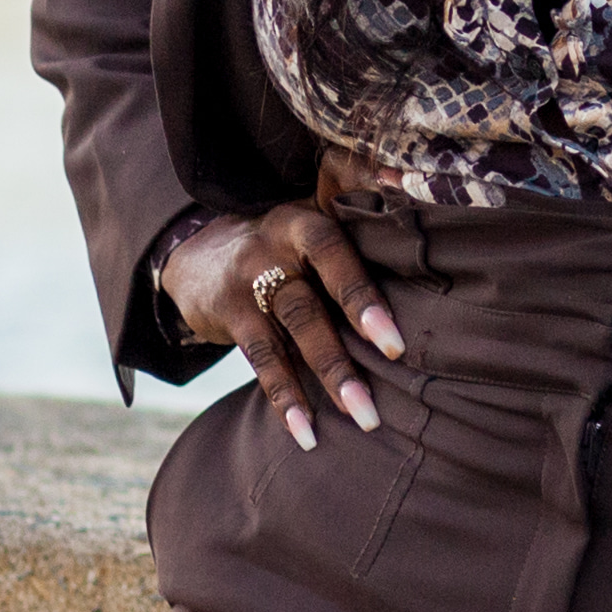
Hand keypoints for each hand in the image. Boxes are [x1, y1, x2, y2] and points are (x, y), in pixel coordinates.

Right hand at [159, 197, 401, 449]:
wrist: (199, 251)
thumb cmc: (287, 237)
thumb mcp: (315, 206)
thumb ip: (357, 189)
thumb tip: (412, 179)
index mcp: (306, 221)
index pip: (336, 250)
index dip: (362, 291)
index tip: (395, 337)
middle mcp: (275, 247)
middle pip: (315, 296)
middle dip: (351, 339)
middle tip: (393, 370)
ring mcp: (247, 282)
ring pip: (292, 331)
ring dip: (329, 375)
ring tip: (364, 416)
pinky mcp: (226, 313)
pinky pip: (259, 359)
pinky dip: (285, 397)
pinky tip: (307, 433)